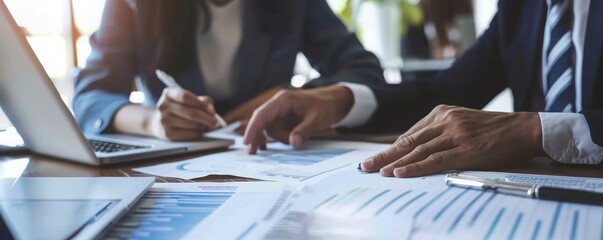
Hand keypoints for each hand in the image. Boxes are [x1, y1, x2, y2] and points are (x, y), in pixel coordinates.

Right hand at [147, 88, 217, 140]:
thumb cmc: (177, 108)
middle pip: (191, 113)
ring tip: (204, 125)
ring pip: (192, 125)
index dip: (201, 104)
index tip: (211, 110)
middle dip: (207, 118)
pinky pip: (188, 134)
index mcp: (168, 93)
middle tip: (214, 122)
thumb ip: (201, 101)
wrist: (156, 121)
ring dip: (202, 126)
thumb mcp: (186, 99)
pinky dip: (197, 133)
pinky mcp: (167, 134)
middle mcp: (164, 106)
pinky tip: (198, 131)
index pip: (186, 97)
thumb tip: (211, 110)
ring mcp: (164, 121)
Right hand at [243, 85, 353, 153]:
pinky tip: (267, 147)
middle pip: (261, 121)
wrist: (334, 101)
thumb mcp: (317, 119)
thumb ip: (304, 130)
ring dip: (277, 138)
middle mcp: (279, 104)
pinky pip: (274, 129)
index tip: (246, 141)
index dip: (253, 128)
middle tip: (252, 152)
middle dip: (256, 136)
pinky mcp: (283, 118)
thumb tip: (293, 142)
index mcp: (284, 100)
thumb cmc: (326, 106)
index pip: (262, 114)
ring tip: (294, 140)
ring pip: (269, 128)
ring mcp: (280, 111)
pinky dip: (274, 138)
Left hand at [361, 105, 545, 177]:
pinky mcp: (466, 149)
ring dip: (395, 162)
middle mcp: (445, 120)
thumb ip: (441, 132)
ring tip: (377, 172)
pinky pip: (436, 160)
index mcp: (442, 113)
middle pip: (408, 141)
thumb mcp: (463, 122)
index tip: (377, 158)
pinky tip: (400, 172)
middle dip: (384, 155)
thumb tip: (417, 150)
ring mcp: (455, 133)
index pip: (410, 134)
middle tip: (365, 166)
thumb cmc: (494, 130)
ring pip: (418, 150)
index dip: (392, 148)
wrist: (525, 129)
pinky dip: (415, 167)